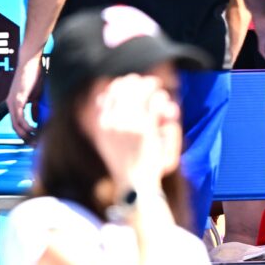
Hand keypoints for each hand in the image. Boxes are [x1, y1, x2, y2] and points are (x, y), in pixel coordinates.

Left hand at [6, 49, 43, 138]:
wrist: (31, 62)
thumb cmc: (34, 76)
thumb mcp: (35, 96)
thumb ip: (35, 108)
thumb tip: (36, 121)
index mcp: (15, 104)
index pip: (16, 124)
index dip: (24, 134)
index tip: (33, 141)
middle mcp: (11, 104)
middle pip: (15, 127)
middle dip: (25, 138)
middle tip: (35, 146)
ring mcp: (12, 102)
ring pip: (16, 124)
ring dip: (26, 135)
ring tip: (35, 141)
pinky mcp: (17, 99)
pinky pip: (19, 117)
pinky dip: (26, 126)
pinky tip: (33, 131)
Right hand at [85, 74, 179, 199]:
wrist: (133, 183)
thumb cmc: (123, 163)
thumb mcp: (105, 140)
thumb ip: (104, 119)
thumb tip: (102, 96)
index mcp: (100, 124)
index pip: (107, 93)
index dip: (119, 84)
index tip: (129, 82)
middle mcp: (111, 121)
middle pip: (123, 88)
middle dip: (136, 82)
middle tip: (147, 82)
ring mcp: (127, 124)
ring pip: (140, 93)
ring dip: (150, 88)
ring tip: (158, 90)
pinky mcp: (144, 129)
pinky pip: (153, 104)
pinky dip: (160, 99)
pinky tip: (164, 101)